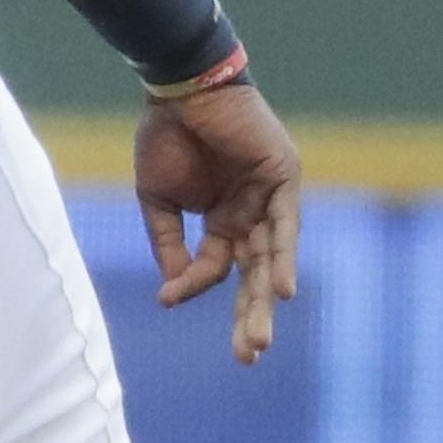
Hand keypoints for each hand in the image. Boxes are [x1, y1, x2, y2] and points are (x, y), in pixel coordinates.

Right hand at [134, 82, 301, 364]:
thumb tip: (175, 289)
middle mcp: (250, 215)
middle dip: (249, 317)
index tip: (167, 299)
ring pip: (270, 260)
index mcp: (222, 219)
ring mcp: (269, 200)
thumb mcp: (157, 197)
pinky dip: (282, 258)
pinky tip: (281, 290)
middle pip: (253, 276)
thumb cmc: (165, 133)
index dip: (191, 285)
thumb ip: (167, 241)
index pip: (212, 266)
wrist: (180, 86)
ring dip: (266, 299)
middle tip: (246, 356)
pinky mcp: (283, 180)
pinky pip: (285, 227)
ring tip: (258, 338)